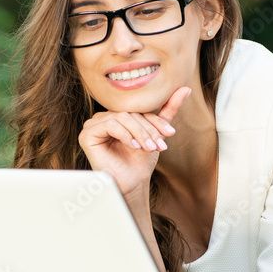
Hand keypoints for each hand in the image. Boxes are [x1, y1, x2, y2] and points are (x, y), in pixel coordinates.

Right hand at [78, 87, 190, 202]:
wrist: (132, 182)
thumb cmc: (141, 160)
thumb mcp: (157, 132)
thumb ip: (168, 110)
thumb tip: (185, 89)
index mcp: (117, 114)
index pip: (139, 111)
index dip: (156, 121)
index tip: (171, 134)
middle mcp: (104, 117)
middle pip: (130, 114)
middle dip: (148, 130)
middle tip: (159, 145)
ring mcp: (93, 124)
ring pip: (121, 118)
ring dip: (139, 133)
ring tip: (149, 148)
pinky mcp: (87, 134)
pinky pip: (109, 125)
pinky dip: (124, 135)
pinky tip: (134, 146)